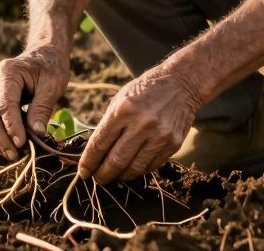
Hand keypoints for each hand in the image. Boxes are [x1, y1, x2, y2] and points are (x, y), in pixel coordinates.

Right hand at [0, 44, 70, 160]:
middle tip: (15, 156)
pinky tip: (11, 144)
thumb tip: (37, 134)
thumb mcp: (53, 85)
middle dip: (0, 138)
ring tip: (14, 154)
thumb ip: (42, 108)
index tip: (22, 145)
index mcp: (8, 72)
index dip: (12, 127)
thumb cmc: (51, 67)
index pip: (5, 105)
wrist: (45, 54)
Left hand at [77, 68, 200, 183]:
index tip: (83, 172)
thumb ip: (108, 124)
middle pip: (116, 160)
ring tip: (115, 175)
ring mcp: (159, 135)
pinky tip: (133, 168)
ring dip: (121, 176)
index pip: (100, 143)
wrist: (180, 84)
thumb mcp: (120, 100)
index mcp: (123, 110)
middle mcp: (141, 124)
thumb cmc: (144, 91)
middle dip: (103, 174)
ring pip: (134, 168)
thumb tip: (94, 152)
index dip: (89, 162)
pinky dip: (139, 170)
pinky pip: (151, 166)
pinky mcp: (173, 144)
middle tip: (98, 179)